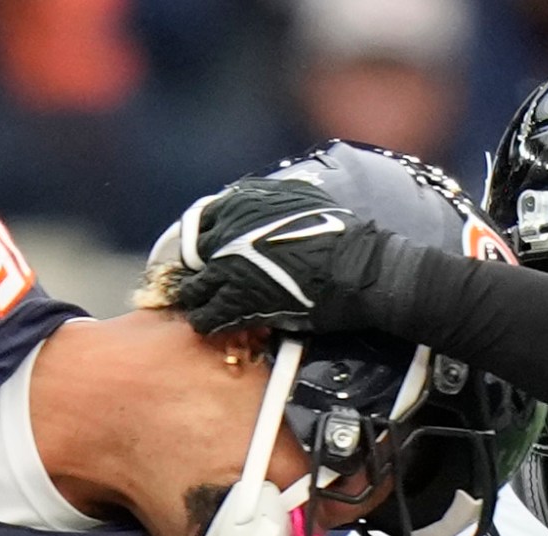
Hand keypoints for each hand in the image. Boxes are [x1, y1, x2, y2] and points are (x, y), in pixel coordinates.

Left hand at [160, 180, 394, 334]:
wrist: (356, 267)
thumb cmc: (337, 231)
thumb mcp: (298, 197)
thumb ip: (266, 199)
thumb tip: (249, 199)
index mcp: (239, 204)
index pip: (201, 222)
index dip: (202, 240)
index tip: (206, 252)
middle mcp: (226, 234)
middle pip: (191, 256)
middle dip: (195, 269)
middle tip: (201, 281)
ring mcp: (229, 270)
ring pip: (195, 289)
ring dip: (197, 299)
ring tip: (201, 307)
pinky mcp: (240, 303)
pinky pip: (209, 316)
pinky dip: (208, 322)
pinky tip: (212, 326)